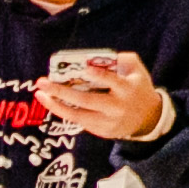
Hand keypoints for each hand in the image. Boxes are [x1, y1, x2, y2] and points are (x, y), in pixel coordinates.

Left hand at [39, 55, 170, 141]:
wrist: (148, 118)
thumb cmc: (138, 88)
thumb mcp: (137, 70)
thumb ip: (121, 59)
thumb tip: (96, 56)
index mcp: (128, 89)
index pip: (112, 81)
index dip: (99, 75)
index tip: (84, 67)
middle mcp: (117, 108)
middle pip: (86, 100)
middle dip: (62, 91)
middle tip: (43, 82)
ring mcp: (108, 122)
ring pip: (77, 115)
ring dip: (56, 105)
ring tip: (40, 95)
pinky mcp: (102, 132)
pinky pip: (79, 121)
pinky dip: (64, 112)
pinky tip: (52, 102)